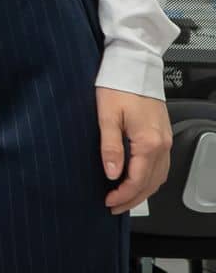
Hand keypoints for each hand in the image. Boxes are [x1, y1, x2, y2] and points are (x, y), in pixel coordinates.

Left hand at [98, 87, 171, 214]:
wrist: (135, 65)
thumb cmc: (118, 85)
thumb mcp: (107, 115)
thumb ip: (110, 146)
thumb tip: (112, 173)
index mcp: (149, 142)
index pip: (138, 180)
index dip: (123, 195)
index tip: (108, 201)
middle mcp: (162, 145)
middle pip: (151, 183)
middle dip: (133, 199)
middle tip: (114, 206)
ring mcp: (165, 140)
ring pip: (159, 177)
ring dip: (142, 191)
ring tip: (123, 198)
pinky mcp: (163, 135)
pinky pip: (161, 166)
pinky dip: (150, 179)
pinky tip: (137, 180)